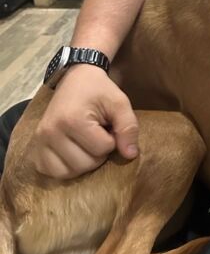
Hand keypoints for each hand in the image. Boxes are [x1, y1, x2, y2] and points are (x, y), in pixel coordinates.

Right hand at [31, 65, 138, 179]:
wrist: (75, 79)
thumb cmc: (99, 91)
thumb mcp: (119, 102)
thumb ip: (128, 127)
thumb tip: (130, 155)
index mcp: (72, 119)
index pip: (102, 148)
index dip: (111, 139)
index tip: (107, 126)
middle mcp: (51, 132)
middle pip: (85, 164)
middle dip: (98, 153)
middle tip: (96, 134)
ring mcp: (40, 141)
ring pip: (69, 173)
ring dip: (83, 163)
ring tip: (85, 143)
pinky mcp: (35, 148)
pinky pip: (51, 172)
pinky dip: (65, 168)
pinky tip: (72, 154)